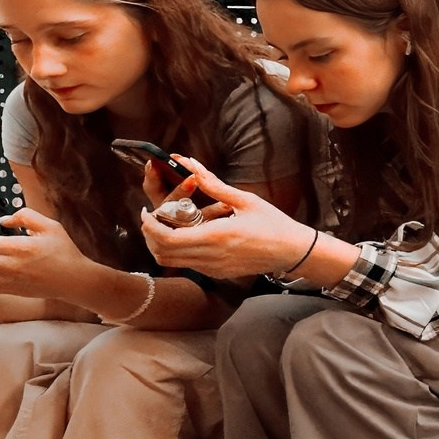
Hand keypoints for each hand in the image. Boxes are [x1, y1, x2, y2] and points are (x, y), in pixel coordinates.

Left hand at [137, 159, 313, 280]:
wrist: (292, 251)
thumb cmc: (273, 224)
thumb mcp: (245, 200)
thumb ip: (214, 185)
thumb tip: (191, 165)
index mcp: (216, 237)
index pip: (168, 239)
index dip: (150, 227)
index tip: (146, 211)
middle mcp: (210, 257)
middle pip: (163, 253)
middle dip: (150, 235)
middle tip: (152, 216)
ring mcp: (213, 269)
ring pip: (172, 262)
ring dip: (162, 244)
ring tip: (167, 223)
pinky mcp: (217, 274)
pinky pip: (188, 264)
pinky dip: (177, 250)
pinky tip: (186, 233)